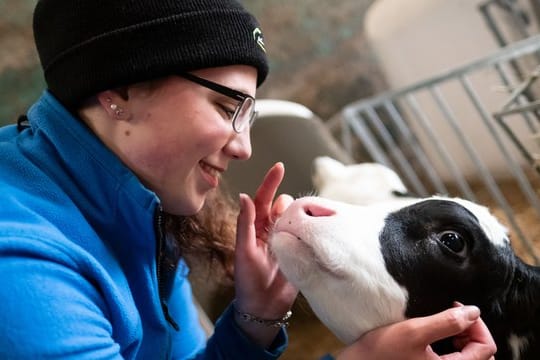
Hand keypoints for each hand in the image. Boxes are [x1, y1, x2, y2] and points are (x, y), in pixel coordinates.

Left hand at [233, 162, 297, 345]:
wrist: (264, 308)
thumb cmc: (247, 280)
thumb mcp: (244, 250)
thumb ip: (245, 223)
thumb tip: (244, 196)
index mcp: (255, 227)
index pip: (262, 199)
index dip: (270, 183)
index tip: (279, 166)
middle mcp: (272, 230)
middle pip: (282, 205)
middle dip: (286, 204)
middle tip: (284, 221)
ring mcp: (288, 240)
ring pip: (296, 217)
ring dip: (298, 216)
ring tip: (296, 229)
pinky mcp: (300, 250)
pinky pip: (307, 233)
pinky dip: (310, 227)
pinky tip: (313, 229)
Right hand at [335, 304, 495, 359]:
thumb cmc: (382, 351)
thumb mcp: (414, 331)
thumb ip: (446, 322)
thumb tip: (473, 312)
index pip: (486, 348)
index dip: (477, 324)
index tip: (458, 308)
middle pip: (481, 355)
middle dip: (472, 332)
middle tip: (453, 316)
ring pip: (469, 358)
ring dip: (464, 340)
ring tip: (446, 325)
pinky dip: (454, 347)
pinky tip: (438, 337)